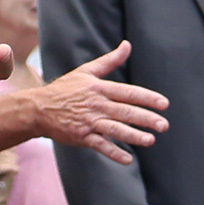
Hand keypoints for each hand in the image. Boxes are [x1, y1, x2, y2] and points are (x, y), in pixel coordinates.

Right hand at [0, 40, 165, 161]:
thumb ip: (110, 60)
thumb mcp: (87, 71)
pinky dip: (114, 152)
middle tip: (163, 125)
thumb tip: (127, 45)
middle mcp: (96, 104)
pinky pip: (100, 145)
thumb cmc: (66, 89)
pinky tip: (128, 159)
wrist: (38, 108)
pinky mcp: (81, 136)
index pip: (129, 93)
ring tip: (150, 141)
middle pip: (125, 111)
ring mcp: (89, 121)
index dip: (148, 98)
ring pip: (115, 129)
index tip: (164, 104)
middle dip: (146, 119)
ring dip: (133, 136)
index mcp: (100, 87)